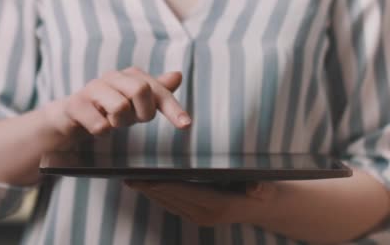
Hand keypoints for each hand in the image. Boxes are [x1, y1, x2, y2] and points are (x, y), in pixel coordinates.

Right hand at [44, 67, 191, 138]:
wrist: (69, 116)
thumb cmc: (106, 109)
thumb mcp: (134, 103)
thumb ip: (156, 91)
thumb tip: (178, 75)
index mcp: (130, 76)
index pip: (157, 90)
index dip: (173, 108)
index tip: (186, 125)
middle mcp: (112, 77)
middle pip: (140, 90)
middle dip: (142, 113)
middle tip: (132, 120)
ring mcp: (92, 89)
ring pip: (120, 107)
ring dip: (119, 123)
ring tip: (110, 123)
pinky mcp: (76, 105)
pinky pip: (99, 124)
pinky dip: (102, 131)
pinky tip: (95, 127)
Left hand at [125, 180, 277, 226]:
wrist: (265, 208)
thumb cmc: (263, 190)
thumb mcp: (265, 187)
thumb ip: (261, 188)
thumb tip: (257, 189)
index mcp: (219, 204)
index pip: (185, 192)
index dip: (163, 185)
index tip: (144, 178)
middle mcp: (205, 214)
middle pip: (171, 199)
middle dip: (149, 188)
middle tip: (128, 176)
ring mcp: (199, 217)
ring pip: (168, 204)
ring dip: (149, 193)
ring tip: (130, 180)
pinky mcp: (196, 216)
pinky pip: (172, 206)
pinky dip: (157, 196)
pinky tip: (145, 186)